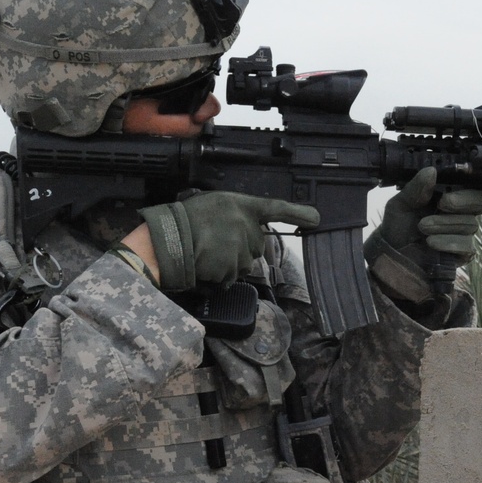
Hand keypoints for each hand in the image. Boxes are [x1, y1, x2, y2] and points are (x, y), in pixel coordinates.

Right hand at [139, 192, 319, 289]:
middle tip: (215, 243)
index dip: (298, 213)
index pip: (276, 208)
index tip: (315, 219)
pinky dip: (218, 276)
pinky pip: (230, 277)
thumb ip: (234, 215)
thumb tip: (246, 230)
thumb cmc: (184, 220)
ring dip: (228, 264)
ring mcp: (241, 247)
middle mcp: (246, 225)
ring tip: (206, 253)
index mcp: (241, 205)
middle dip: (240, 248)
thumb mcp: (213, 205)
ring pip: (244, 264)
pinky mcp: (233, 267)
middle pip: (256, 245)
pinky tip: (204, 265)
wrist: (167, 239)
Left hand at [365, 167, 481, 305]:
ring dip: (444, 225)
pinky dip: (448, 243)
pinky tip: (431, 242)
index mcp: (449, 195)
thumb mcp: (401, 204)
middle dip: (462, 202)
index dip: (472, 186)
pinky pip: (466, 246)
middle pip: (480, 202)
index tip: (464, 184)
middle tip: (442, 203)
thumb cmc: (397, 227)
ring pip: (470, 225)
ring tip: (422, 228)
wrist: (391, 256)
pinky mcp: (461, 254)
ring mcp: (462, 234)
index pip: (473, 186)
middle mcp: (460, 213)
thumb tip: (431, 171)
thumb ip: (416, 188)